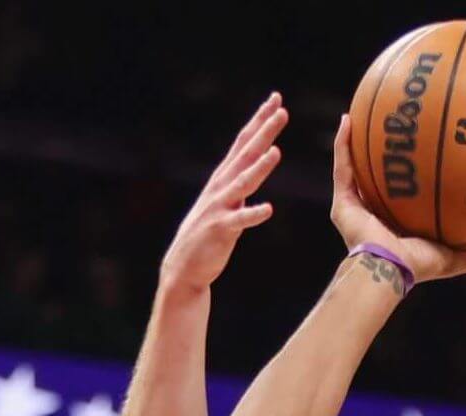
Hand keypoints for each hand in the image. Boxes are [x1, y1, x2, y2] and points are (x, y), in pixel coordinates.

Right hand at [160, 93, 289, 292]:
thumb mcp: (225, 200)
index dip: (259, 120)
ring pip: (243, 183)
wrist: (184, 266)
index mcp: (224, 178)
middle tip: (281, 110)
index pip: (244, 142)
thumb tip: (257, 161)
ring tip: (277, 151)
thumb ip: (241, 180)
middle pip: (246, 154)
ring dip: (259, 168)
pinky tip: (268, 209)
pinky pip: (239, 222)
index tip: (275, 100)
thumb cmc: (208, 232)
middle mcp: (221, 187)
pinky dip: (252, 215)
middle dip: (264, 132)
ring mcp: (220, 207)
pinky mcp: (220, 230)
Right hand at [329, 115, 465, 284]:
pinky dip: (342, 143)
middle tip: (392, 127)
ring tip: (361, 112)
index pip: (399, 195)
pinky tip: (347, 119)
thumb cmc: (417, 266)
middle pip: (375, 177)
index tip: (418, 154)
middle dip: (381, 154)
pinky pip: (342, 166)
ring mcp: (355, 207)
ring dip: (355, 141)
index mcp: (394, 225)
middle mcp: (373, 214)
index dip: (406, 176)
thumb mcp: (453, 257)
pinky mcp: (342, 202)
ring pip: (354, 167)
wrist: (388, 269)